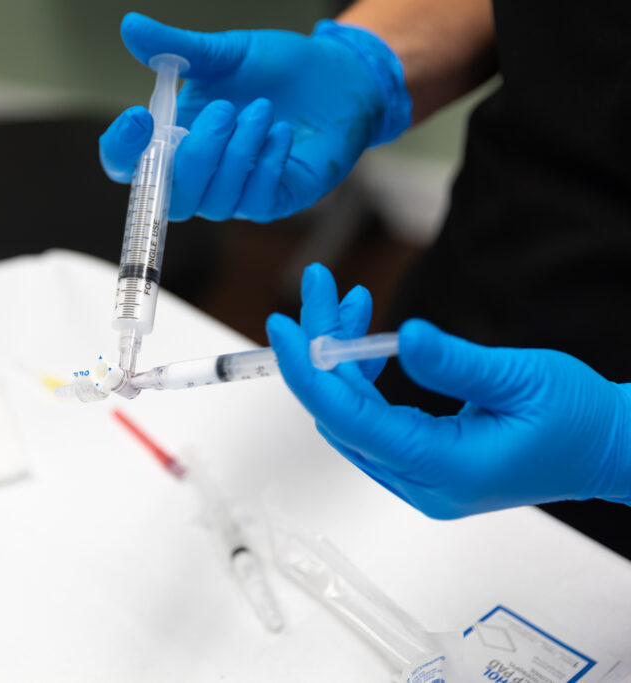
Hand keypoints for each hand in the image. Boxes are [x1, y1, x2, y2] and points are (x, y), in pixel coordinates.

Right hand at [99, 13, 410, 222]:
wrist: (336, 77)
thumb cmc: (274, 69)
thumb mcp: (223, 52)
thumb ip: (176, 47)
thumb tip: (131, 26)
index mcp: (173, 139)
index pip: (129, 166)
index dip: (124, 152)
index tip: (140, 117)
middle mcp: (198, 174)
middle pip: (171, 198)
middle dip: (196, 156)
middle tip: (225, 109)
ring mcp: (234, 193)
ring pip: (215, 202)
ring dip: (237, 155)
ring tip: (262, 111)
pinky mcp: (273, 201)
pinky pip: (255, 201)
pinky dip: (266, 165)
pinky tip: (281, 133)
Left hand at [266, 263, 630, 517]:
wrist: (610, 449)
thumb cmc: (578, 418)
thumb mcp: (524, 378)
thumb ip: (458, 363)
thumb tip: (406, 336)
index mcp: (444, 468)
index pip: (353, 421)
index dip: (310, 372)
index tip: (284, 326)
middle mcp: (422, 483)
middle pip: (342, 414)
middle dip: (322, 348)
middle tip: (318, 288)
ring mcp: (420, 478)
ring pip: (352, 415)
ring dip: (341, 358)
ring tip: (348, 300)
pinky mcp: (424, 464)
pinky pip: (373, 420)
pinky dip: (362, 377)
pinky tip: (367, 337)